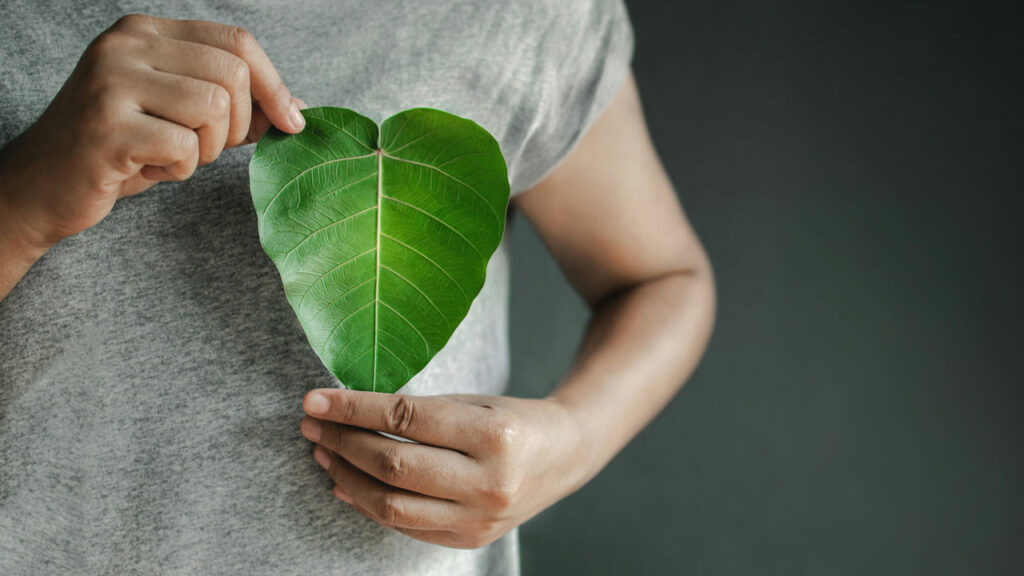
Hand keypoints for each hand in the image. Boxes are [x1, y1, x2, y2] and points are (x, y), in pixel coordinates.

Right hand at [0, 13, 303, 250]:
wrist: (45, 185)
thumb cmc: (123, 150)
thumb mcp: (183, 119)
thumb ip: (238, 108)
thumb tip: (300, 110)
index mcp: (147, 32)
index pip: (237, 42)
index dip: (274, 85)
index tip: (292, 122)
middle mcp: (126, 45)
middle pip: (231, 74)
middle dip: (236, 125)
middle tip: (205, 148)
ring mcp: (112, 81)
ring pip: (212, 109)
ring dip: (206, 149)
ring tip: (172, 156)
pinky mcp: (107, 125)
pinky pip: (184, 147)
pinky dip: (180, 170)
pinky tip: (148, 168)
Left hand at [300, 389, 594, 548]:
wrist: (564, 457)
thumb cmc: (512, 420)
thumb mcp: (473, 402)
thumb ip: (419, 412)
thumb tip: (346, 416)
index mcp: (494, 433)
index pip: (406, 418)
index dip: (353, 409)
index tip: (315, 401)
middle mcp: (489, 481)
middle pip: (394, 465)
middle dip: (343, 443)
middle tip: (312, 426)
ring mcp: (480, 518)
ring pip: (392, 504)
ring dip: (346, 478)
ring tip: (323, 454)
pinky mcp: (470, 539)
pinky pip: (405, 526)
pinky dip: (369, 504)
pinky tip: (345, 484)